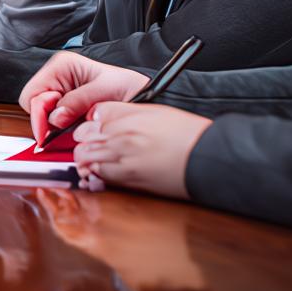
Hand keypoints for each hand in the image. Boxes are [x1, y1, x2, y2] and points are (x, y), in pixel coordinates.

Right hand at [17, 52, 149, 143]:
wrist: (144, 94)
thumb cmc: (128, 86)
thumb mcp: (104, 91)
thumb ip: (77, 102)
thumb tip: (55, 117)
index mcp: (62, 65)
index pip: (32, 93)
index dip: (38, 115)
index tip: (46, 134)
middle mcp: (57, 77)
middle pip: (33, 104)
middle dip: (46, 120)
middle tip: (64, 129)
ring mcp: (59, 90)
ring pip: (41, 114)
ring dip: (54, 125)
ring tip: (75, 124)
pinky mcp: (65, 104)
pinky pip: (52, 120)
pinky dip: (60, 128)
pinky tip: (75, 125)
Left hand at [71, 103, 213, 197]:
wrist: (208, 158)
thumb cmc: (188, 135)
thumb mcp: (157, 112)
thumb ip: (128, 112)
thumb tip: (105, 116)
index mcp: (131, 115)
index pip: (95, 112)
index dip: (92, 120)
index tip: (95, 125)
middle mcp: (122, 134)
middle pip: (83, 134)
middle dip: (84, 138)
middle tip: (90, 142)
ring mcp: (123, 156)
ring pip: (85, 155)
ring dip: (86, 156)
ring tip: (94, 159)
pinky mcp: (127, 178)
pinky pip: (98, 174)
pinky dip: (95, 173)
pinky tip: (101, 172)